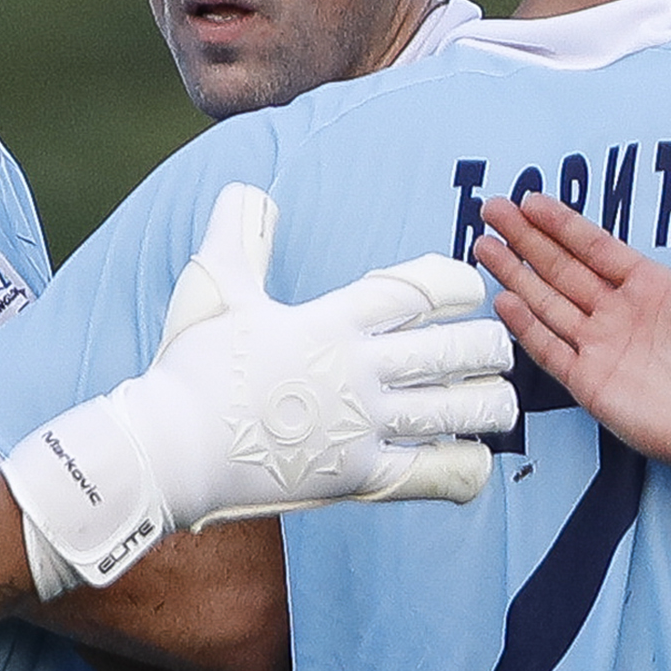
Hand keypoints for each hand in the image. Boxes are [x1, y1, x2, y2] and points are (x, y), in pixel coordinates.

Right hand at [0, 185, 518, 592]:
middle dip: (490, 347)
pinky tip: (472, 458)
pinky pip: (436, 472)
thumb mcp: (214, 286)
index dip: (458, 285)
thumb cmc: (191, 368)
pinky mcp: (359, 479)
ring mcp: (363, 427)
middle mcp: (358, 371)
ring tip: (499, 404)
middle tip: (496, 350)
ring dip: (491, 405)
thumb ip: (239, 234)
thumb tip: (247, 191)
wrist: (171, 449)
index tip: (469, 290)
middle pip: (456, 350)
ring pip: (460, 410)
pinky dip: (466, 466)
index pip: (421, 290)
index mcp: (332, 320)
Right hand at [477, 183, 670, 479]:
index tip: (530, 201)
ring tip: (483, 245)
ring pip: (547, 302)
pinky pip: (550, 349)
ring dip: (515, 274)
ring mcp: (601, 348)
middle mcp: (619, 313)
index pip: (595, 247)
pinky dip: (526, 326)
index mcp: (651, 286)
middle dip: (525, 239)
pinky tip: (503, 299)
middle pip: (561, 268)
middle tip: (492, 209)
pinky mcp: (590, 383)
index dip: (561, 224)